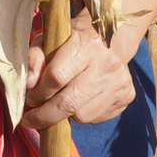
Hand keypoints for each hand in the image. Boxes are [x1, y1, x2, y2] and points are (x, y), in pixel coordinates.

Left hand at [20, 12, 140, 129]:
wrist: (111, 37)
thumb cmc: (73, 39)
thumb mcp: (49, 39)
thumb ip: (34, 58)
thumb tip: (29, 85)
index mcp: (85, 44)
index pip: (56, 77)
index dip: (38, 93)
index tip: (29, 99)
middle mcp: (106, 63)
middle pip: (69, 103)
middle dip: (45, 116)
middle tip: (32, 118)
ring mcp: (119, 82)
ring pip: (82, 116)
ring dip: (65, 115)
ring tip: (61, 101)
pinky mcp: (127, 96)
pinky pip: (96, 119)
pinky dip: (83, 115)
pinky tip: (81, 100)